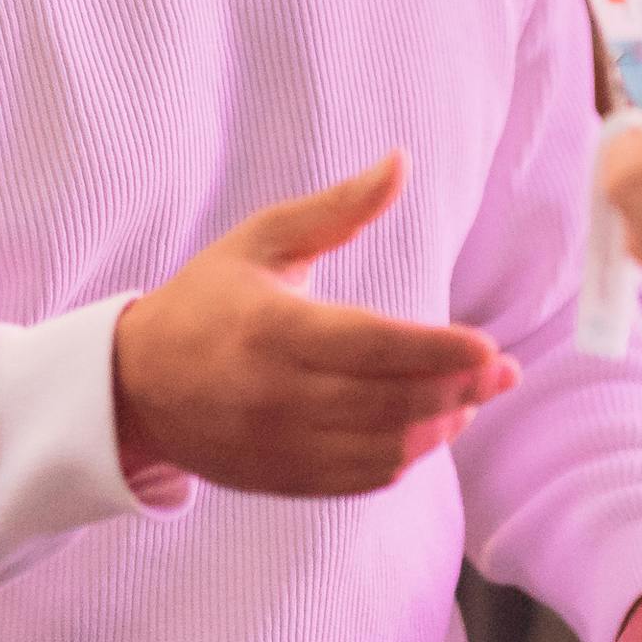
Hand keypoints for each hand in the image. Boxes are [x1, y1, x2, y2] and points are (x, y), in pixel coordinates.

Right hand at [111, 156, 514, 496]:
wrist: (136, 385)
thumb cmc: (207, 300)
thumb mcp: (263, 239)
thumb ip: (337, 208)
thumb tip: (401, 161)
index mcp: (272, 329)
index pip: (373, 346)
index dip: (437, 351)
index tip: (489, 346)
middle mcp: (276, 395)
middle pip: (389, 402)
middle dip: (458, 389)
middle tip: (504, 372)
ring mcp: (278, 445)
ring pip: (381, 449)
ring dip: (438, 427)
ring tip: (471, 399)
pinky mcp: (282, 479)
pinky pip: (359, 479)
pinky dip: (404, 458)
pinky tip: (428, 430)